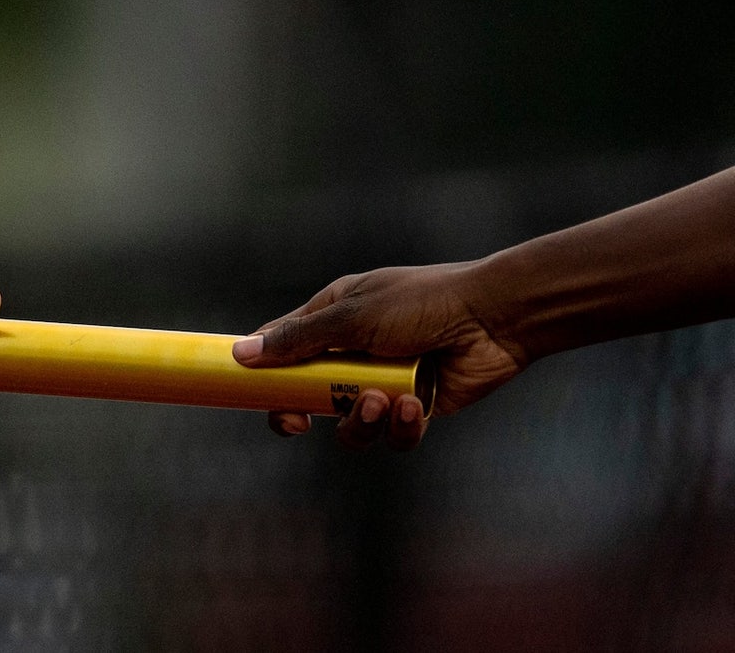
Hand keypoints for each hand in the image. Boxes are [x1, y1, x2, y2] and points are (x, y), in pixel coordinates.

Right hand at [233, 262, 520, 449]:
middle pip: (307, 397)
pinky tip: (414, 404)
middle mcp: (354, 352)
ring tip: (381, 402)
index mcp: (333, 318)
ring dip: (359, 421)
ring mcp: (384, 382)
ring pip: (349, 424)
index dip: (263, 374)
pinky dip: (400, 426)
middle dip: (302, 413)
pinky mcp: (416, 408)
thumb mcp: (352, 317)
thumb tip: (241, 354)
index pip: (282, 349)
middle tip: (301, 423)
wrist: (495, 317)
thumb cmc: (423, 302)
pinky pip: (393, 435)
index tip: (254, 396)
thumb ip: (298, 340)